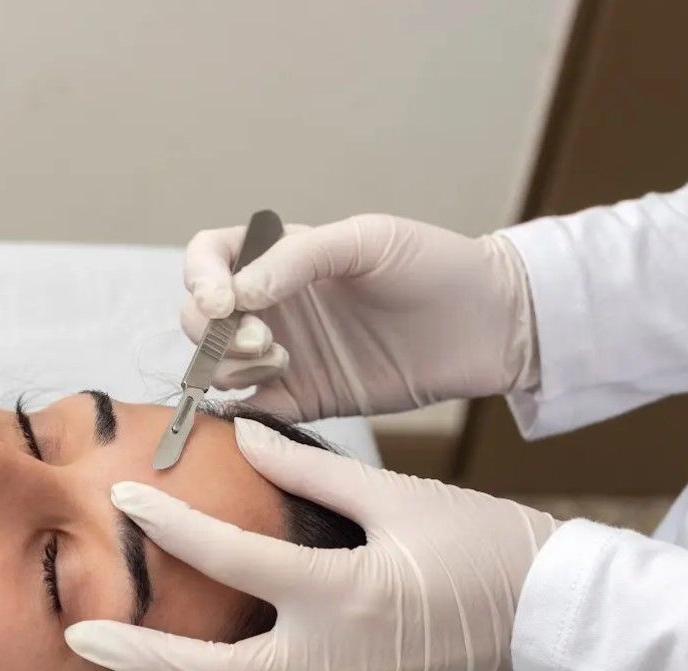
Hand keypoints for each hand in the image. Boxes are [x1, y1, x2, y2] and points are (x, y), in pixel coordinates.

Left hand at [64, 418, 558, 670]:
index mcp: (346, 592)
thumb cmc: (481, 543)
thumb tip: (240, 433)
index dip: (172, 528)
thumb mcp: (396, 496)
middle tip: (79, 640)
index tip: (123, 500)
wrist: (553, 616)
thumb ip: (308, 472)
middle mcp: (341, 661)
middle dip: (140, 661)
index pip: (236, 562)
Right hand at [183, 213, 539, 421]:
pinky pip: (248, 410)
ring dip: (231, 368)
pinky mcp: (302, 400)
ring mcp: (283, 354)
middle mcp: (273, 305)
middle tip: (262, 342)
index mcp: (281, 256)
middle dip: (214, 333)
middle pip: (199, 319)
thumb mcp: (368, 241)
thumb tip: (236, 295)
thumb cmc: (435, 266)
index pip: (208, 258)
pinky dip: (239, 412)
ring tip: (281, 364)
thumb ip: (298, 260)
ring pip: (216, 365)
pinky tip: (263, 403)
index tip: (222, 303)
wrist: (488, 325)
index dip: (199, 279)